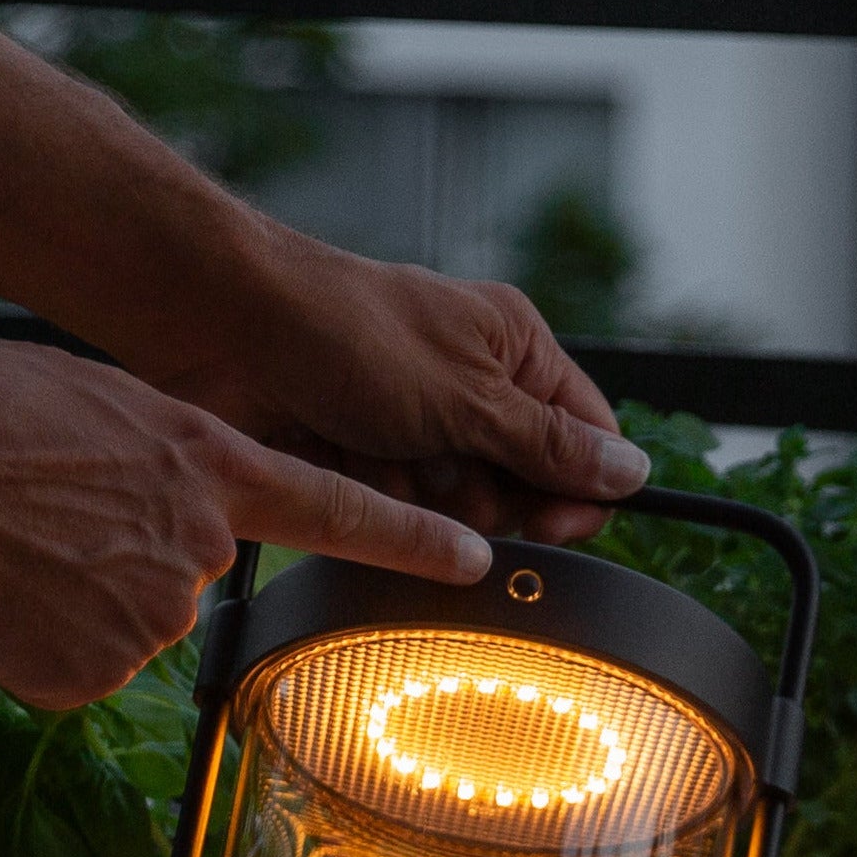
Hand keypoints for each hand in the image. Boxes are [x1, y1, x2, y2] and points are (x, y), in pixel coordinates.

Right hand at [0, 337, 494, 708]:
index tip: (473, 557)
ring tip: (13, 551)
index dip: (411, 539)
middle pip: (189, 573)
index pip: (338, 510)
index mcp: (205, 469)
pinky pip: (81, 666)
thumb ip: (152, 462)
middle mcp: (197, 553)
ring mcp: (150, 623)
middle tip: (49, 520)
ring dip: (80, 599)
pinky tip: (0, 599)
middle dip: (129, 557)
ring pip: (130, 623)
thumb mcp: (91, 404)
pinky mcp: (91, 679)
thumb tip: (150, 514)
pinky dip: (45, 642)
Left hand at [146, 222, 650, 545]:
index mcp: (513, 351)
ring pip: (461, 510)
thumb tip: (628, 473)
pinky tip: (354, 469)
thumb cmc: (348, 333)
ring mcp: (420, 429)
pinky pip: (404, 517)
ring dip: (429, 500)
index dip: (579, 490)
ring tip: (386, 455)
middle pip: (524, 486)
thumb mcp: (469, 394)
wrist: (228, 333)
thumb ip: (550, 444)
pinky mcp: (370, 464)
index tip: (558, 524)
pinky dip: (384, 504)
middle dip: (489, 496)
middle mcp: (472, 390)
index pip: (585, 438)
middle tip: (449, 473)